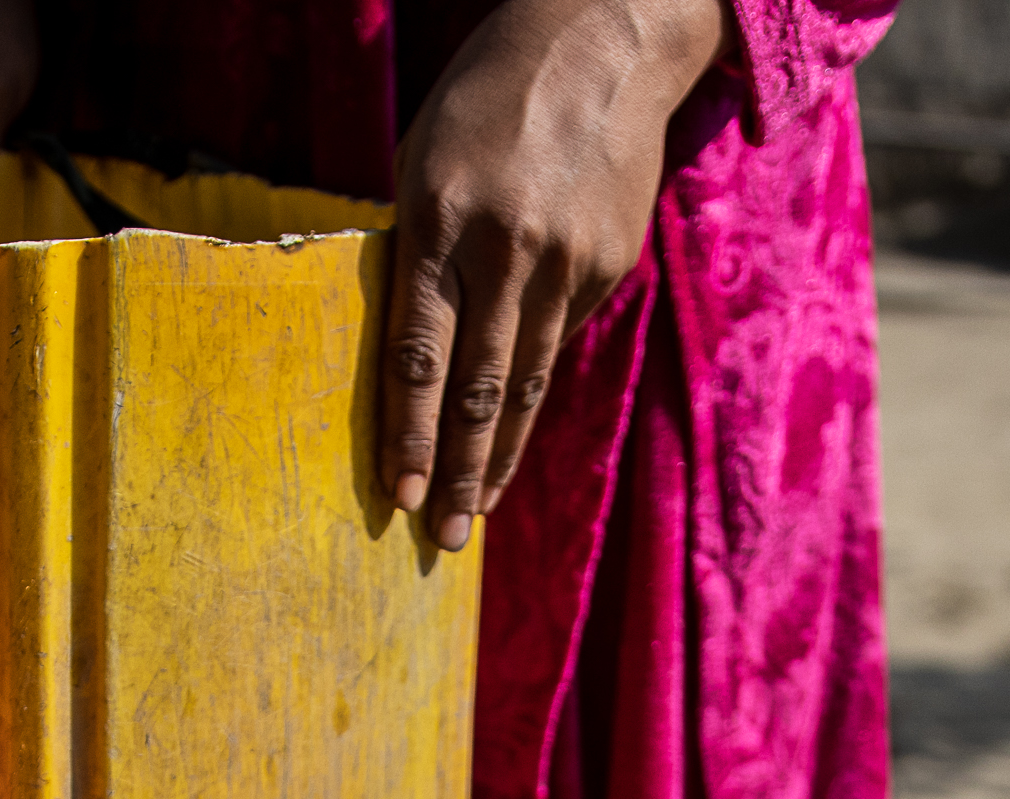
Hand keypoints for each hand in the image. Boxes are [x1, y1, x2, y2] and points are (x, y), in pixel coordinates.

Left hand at [386, 0, 731, 550]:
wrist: (600, 44)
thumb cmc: (486, 102)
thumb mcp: (423, 160)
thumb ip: (415, 253)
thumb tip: (404, 348)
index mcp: (442, 219)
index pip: (420, 351)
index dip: (410, 432)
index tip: (401, 496)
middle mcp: (507, 248)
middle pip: (479, 387)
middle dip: (460, 472)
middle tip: (447, 539)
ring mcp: (566, 261)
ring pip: (528, 382)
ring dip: (502, 455)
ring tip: (481, 514)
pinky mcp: (608, 265)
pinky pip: (561, 338)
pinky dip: (533, 385)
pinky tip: (511, 427)